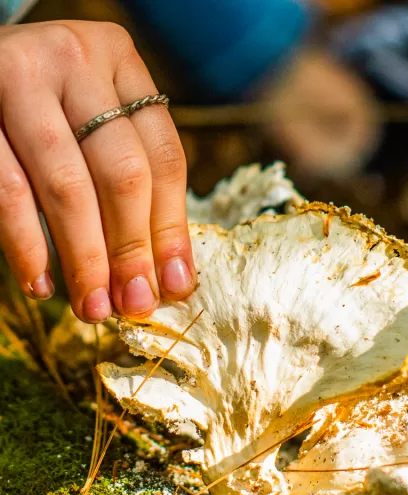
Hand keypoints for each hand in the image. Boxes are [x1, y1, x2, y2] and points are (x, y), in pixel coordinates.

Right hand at [0, 21, 194, 323]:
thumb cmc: (42, 99)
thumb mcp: (92, 113)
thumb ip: (129, 172)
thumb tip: (168, 273)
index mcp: (117, 59)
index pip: (163, 156)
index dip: (172, 228)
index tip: (176, 284)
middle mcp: (74, 59)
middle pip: (122, 173)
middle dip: (131, 249)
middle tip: (134, 304)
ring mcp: (19, 78)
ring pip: (67, 187)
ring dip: (84, 257)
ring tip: (93, 307)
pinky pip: (8, 190)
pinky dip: (27, 244)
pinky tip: (41, 282)